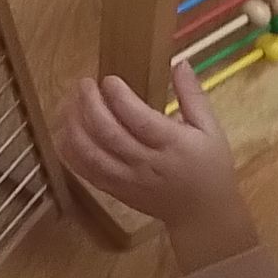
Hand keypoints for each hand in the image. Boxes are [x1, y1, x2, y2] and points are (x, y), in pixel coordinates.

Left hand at [58, 63, 256, 271]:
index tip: (108, 79)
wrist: (202, 215)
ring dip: (75, 125)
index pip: (139, 119)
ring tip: (71, 103)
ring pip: (90, 153)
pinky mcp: (115, 191)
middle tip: (84, 83)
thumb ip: (192, 95)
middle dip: (90, 104)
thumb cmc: (210, 167)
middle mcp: (146, 163)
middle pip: (108, 133)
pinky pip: (85, 171)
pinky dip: (70, 151)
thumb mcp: (210, 129)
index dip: (119, 97)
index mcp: (173, 144)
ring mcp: (127, 180)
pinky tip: (67, 130)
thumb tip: (179, 62)